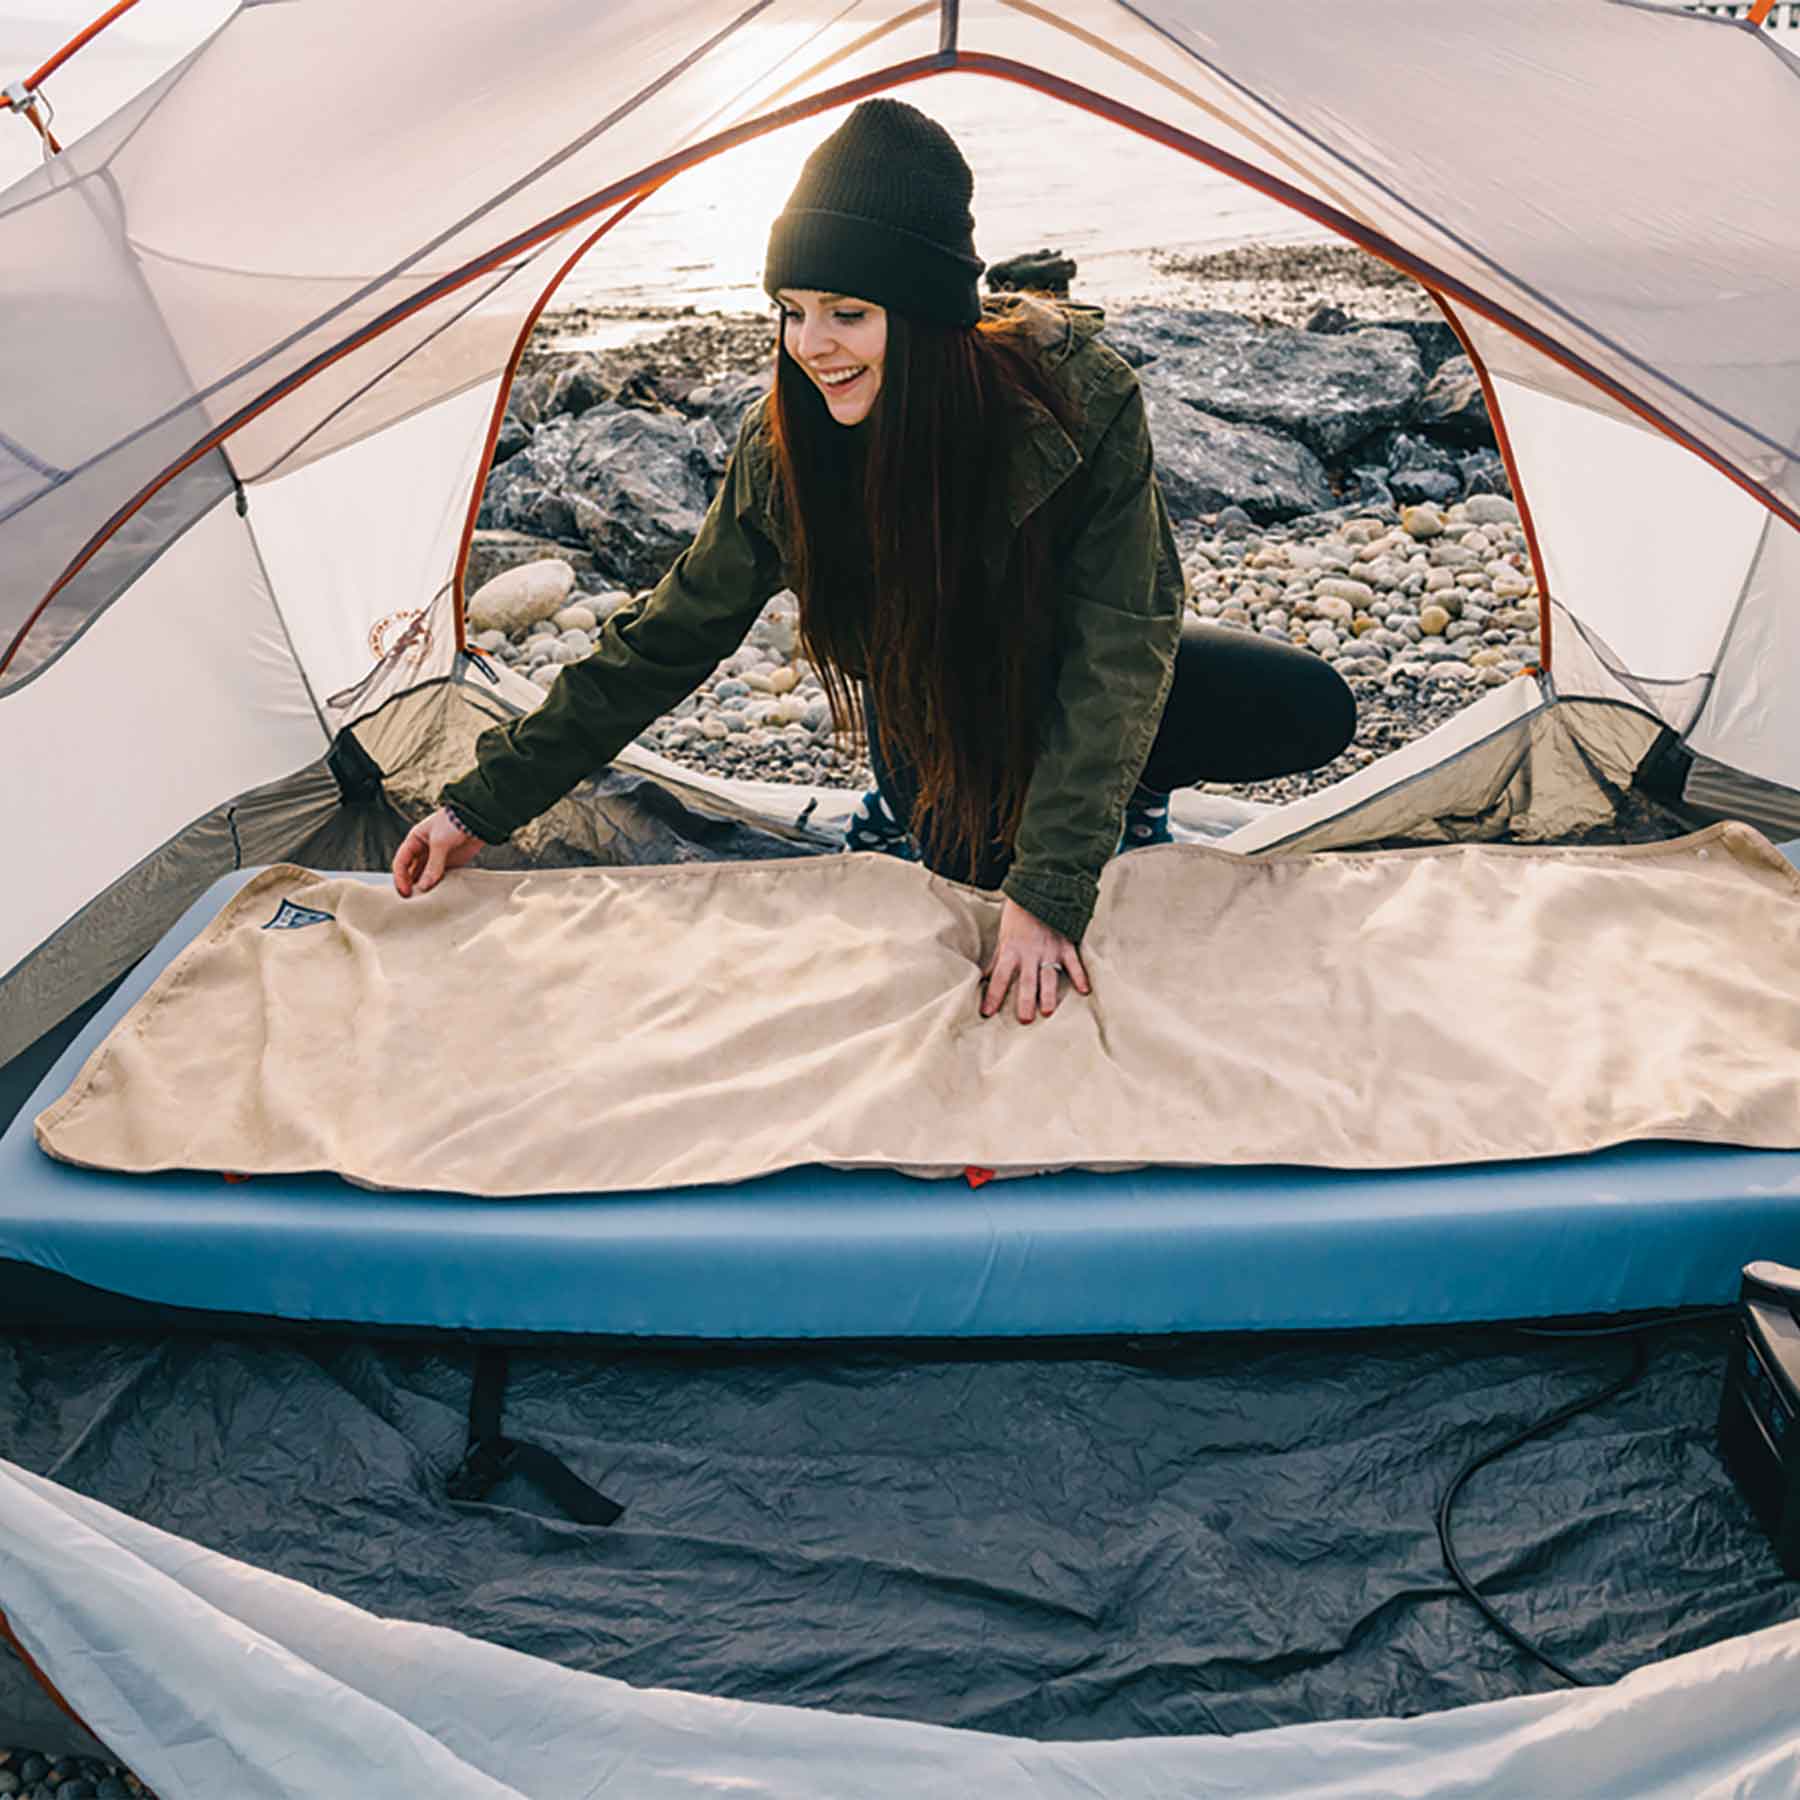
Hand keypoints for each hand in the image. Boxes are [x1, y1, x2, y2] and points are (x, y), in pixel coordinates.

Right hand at [392, 808, 483, 897]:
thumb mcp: (440, 842)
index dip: (400, 877)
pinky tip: (438, 895)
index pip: (401, 862)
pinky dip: (437, 886)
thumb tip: (424, 886)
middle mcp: (423, 850)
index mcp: (414, 840)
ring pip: (424, 877)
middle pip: (411, 871)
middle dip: (410, 885)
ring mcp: (436, 858)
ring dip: (424, 887)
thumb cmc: (454, 822)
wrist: (477, 820)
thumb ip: (433, 865)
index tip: (405, 892)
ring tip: (424, 901)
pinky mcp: (450, 864)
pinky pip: (440, 878)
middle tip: (412, 900)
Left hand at [979, 895, 1090, 1023]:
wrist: (1038, 890)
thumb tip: (985, 979)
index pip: (999, 977)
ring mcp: (1049, 949)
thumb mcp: (1003, 937)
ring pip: (1048, 976)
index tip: (986, 1013)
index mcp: (1010, 951)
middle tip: (1024, 1020)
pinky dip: (1080, 976)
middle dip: (1025, 1001)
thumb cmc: (1017, 916)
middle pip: (1026, 981)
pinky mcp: (1065, 944)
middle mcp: (1029, 953)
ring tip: (1048, 1011)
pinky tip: (1084, 990)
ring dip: (1048, 994)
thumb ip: (997, 960)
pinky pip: (1073, 962)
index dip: (993, 995)